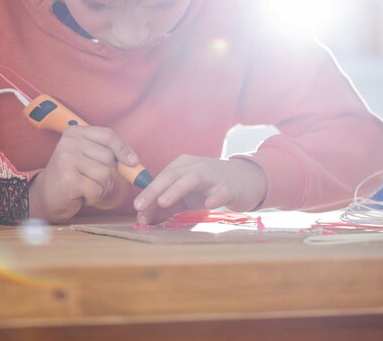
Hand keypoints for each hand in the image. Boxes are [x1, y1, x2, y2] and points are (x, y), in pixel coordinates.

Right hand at [29, 126, 138, 222]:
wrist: (45, 197)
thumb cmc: (72, 177)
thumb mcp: (88, 158)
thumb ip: (109, 154)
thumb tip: (134, 161)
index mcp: (75, 132)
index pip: (108, 135)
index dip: (124, 149)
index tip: (134, 161)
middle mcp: (69, 143)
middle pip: (109, 157)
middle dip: (110, 174)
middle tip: (95, 182)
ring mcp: (67, 160)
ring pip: (105, 174)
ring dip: (103, 187)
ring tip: (87, 188)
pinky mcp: (69, 179)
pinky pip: (98, 189)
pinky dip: (95, 197)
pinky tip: (82, 195)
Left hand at [133, 155, 266, 224]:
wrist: (246, 180)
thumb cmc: (210, 187)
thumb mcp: (185, 194)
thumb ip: (165, 203)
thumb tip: (142, 217)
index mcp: (183, 165)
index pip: (162, 177)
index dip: (148, 192)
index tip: (137, 209)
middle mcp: (196, 166)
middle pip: (172, 175)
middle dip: (155, 190)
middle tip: (140, 206)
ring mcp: (214, 176)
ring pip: (193, 179)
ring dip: (177, 190)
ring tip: (164, 202)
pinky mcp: (230, 187)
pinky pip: (221, 191)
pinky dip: (215, 197)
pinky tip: (208, 204)